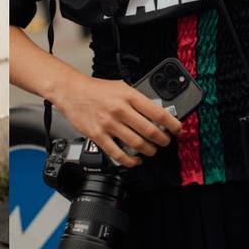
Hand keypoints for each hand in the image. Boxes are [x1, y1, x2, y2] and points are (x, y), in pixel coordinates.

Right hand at [52, 76, 181, 168]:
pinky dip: (130, 161)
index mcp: (129, 96)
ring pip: (137, 144)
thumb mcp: (121, 87)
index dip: (173, 125)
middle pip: (150, 132)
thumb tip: (156, 114)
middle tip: (164, 142)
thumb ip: (137, 100)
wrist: (71, 90)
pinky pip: (118, 154)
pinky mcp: (98, 135)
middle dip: (162, 141)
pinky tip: (135, 160)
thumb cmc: (96, 89)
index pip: (158, 113)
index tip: (177, 130)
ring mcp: (109, 124)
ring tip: (151, 151)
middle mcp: (120, 110)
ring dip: (149, 151)